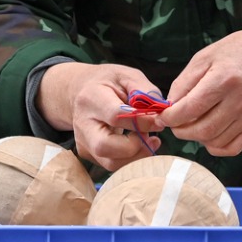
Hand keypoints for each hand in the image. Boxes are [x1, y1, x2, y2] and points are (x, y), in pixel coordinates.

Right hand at [38, 62, 162, 172]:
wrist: (81, 91)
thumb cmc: (108, 82)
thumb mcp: (127, 75)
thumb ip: (145, 91)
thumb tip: (159, 115)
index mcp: (91, 98)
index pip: (116, 116)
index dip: (141, 122)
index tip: (159, 121)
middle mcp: (83, 123)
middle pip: (106, 146)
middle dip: (136, 146)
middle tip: (153, 137)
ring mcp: (83, 142)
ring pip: (110, 162)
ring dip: (136, 156)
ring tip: (149, 140)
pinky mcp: (87, 154)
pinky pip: (112, 165)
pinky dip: (130, 159)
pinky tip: (139, 145)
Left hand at [156, 27, 241, 157]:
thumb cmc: (234, 51)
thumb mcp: (203, 58)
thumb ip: (183, 83)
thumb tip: (169, 107)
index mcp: (223, 80)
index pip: (190, 109)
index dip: (171, 117)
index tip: (164, 116)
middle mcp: (239, 100)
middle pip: (202, 130)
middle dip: (180, 131)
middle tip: (174, 123)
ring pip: (215, 141)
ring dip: (196, 139)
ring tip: (192, 125)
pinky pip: (233, 147)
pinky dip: (216, 147)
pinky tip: (209, 135)